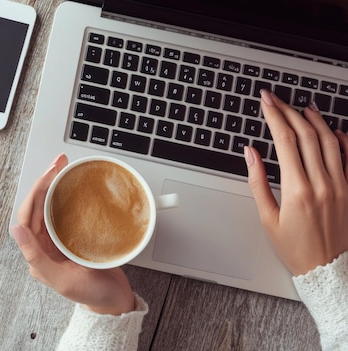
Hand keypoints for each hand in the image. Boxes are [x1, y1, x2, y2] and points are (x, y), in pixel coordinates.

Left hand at [11, 154, 134, 314]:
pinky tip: (73, 185)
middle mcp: (45, 244)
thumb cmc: (90, 294)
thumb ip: (36, 257)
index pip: (28, 216)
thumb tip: (15, 230)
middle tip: (58, 163)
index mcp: (37, 253)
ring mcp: (59, 240)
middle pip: (39, 206)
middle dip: (46, 182)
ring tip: (64, 168)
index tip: (49, 175)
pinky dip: (68, 196)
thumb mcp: (62, 280)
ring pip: (51, 206)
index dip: (36, 193)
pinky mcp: (74, 236)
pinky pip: (66, 211)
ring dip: (55, 186)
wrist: (115, 301)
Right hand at [245, 90, 347, 275]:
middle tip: (276, 100)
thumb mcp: (267, 217)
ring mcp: (341, 185)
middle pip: (306, 135)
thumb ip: (258, 182)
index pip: (285, 141)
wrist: (327, 270)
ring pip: (329, 141)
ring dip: (315, 120)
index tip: (265, 102)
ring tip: (302, 108)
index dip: (274, 116)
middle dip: (288, 112)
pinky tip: (332, 130)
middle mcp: (322, 184)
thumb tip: (251, 153)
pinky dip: (341, 139)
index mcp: (297, 190)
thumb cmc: (295, 247)